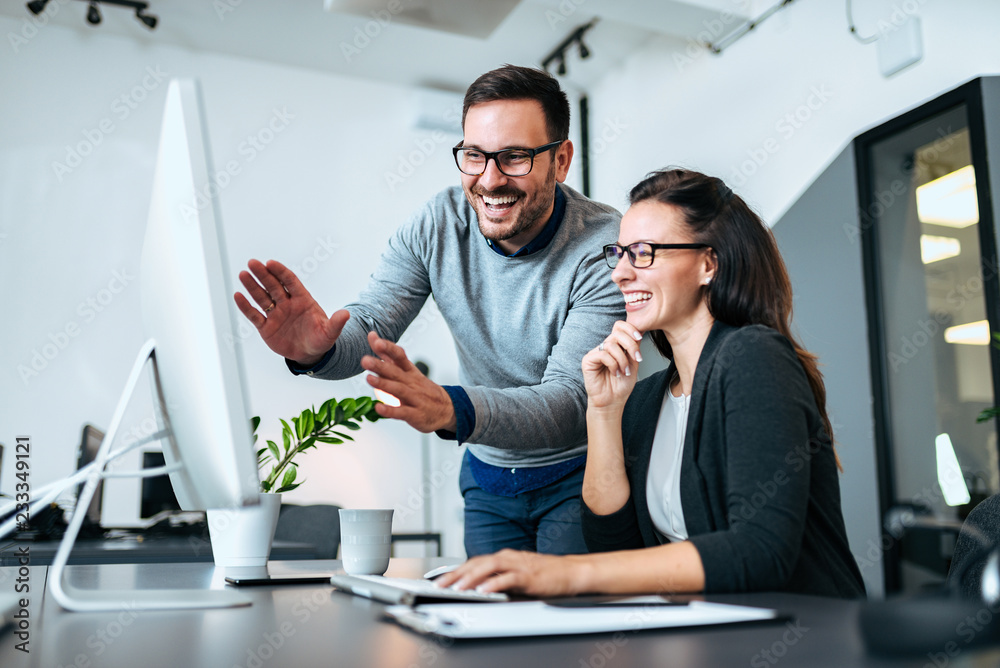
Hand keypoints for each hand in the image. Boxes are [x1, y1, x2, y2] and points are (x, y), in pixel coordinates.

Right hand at [234, 259, 348, 365]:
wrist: (310, 354)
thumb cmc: (321, 339)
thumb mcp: (330, 333)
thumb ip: (336, 323)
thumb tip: (346, 314)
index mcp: (302, 300)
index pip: (290, 282)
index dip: (281, 272)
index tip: (270, 263)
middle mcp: (287, 304)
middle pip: (273, 286)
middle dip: (263, 274)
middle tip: (252, 262)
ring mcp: (275, 314)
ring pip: (262, 298)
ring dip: (252, 286)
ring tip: (242, 274)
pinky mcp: (266, 327)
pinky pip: (254, 315)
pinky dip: (246, 307)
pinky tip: (237, 295)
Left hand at [361, 331, 456, 432]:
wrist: (446, 409)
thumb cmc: (421, 388)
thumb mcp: (407, 370)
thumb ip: (387, 355)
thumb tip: (372, 336)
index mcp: (410, 371)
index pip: (400, 356)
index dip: (389, 348)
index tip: (376, 342)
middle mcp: (412, 383)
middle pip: (396, 372)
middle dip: (380, 366)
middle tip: (365, 360)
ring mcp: (415, 398)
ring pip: (399, 390)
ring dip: (384, 384)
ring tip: (369, 379)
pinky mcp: (415, 415)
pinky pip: (402, 412)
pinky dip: (390, 411)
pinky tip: (378, 408)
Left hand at [434, 549, 588, 597]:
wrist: (571, 572)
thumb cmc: (545, 574)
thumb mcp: (517, 574)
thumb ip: (500, 577)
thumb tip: (479, 587)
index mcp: (504, 557)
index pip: (474, 562)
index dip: (456, 570)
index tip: (440, 579)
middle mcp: (508, 557)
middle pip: (477, 563)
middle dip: (456, 574)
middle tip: (440, 585)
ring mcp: (518, 565)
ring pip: (489, 567)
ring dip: (471, 577)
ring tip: (458, 588)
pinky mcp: (528, 575)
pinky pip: (508, 578)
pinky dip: (495, 583)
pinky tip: (484, 590)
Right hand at [582, 321, 643, 410]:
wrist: (612, 402)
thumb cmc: (621, 386)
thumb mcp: (633, 364)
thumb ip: (634, 348)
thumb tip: (638, 333)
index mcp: (616, 346)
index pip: (620, 326)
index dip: (630, 328)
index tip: (639, 338)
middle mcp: (605, 347)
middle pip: (617, 333)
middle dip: (631, 345)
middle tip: (636, 358)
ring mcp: (596, 352)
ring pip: (611, 344)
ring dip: (622, 359)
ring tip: (624, 371)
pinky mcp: (588, 360)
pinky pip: (603, 354)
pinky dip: (613, 364)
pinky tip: (615, 373)